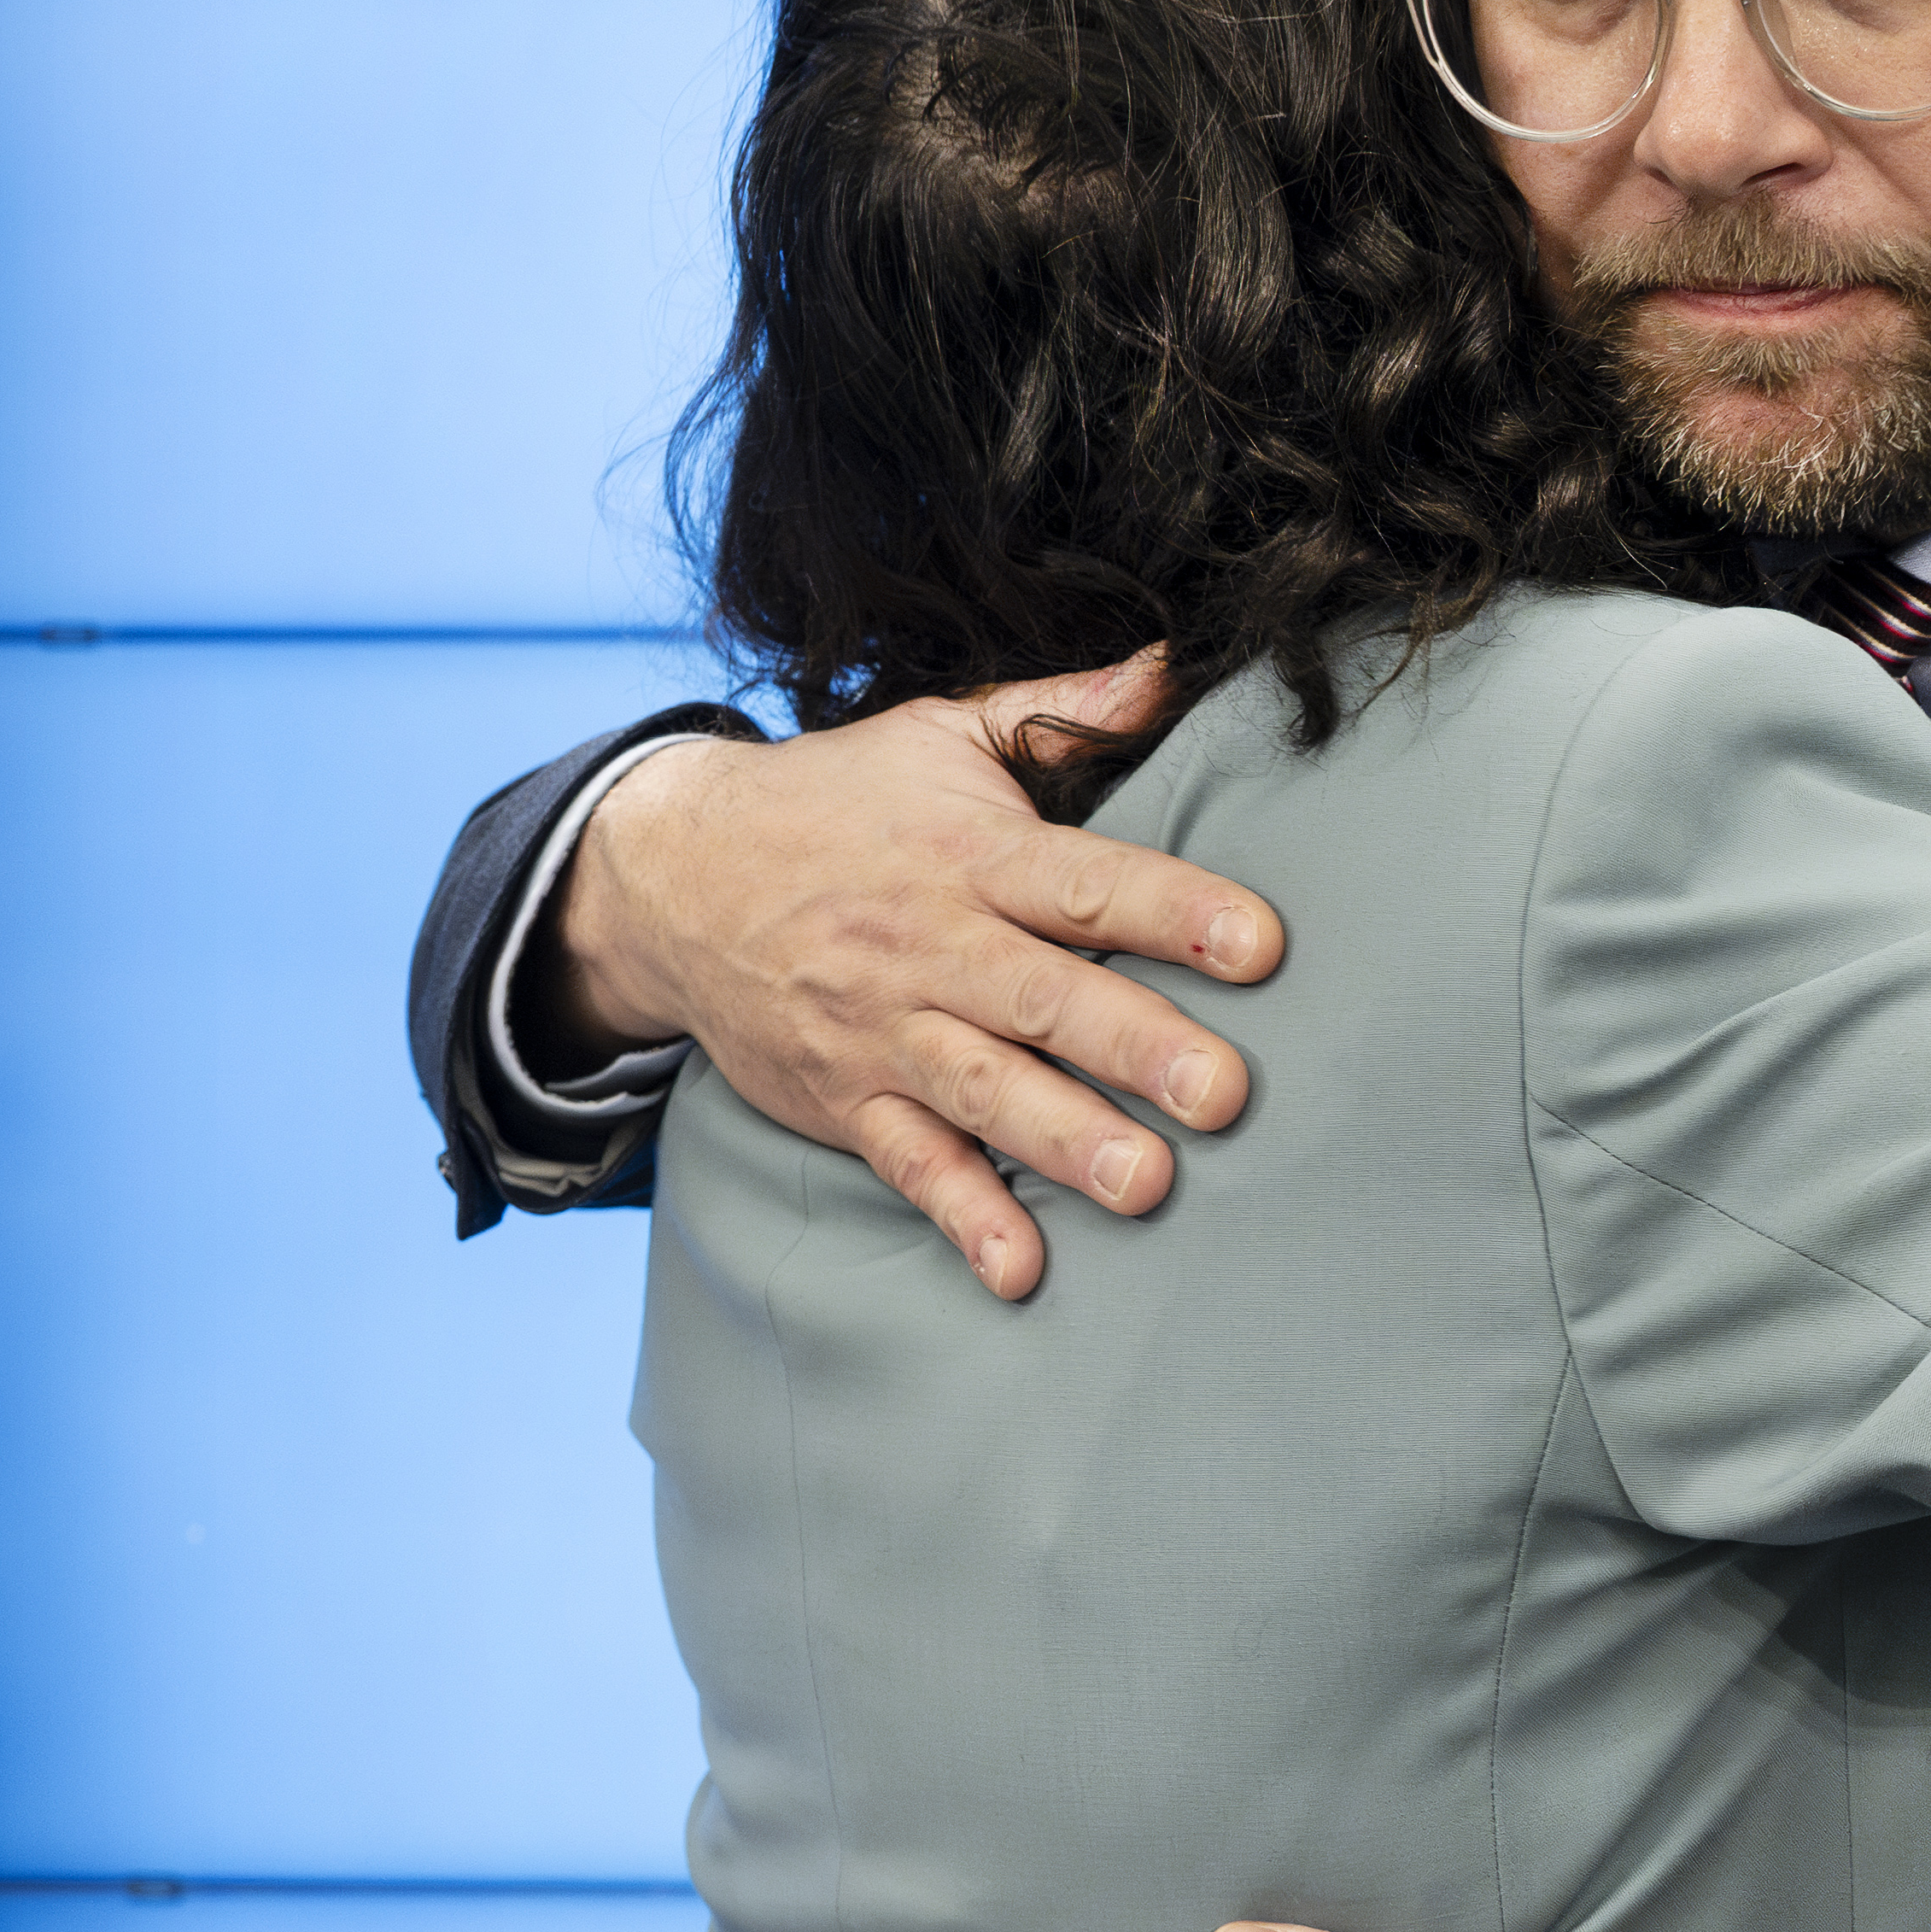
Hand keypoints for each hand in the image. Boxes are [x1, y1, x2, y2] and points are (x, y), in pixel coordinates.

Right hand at [545, 646, 1288, 1297]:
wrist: (671, 874)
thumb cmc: (838, 802)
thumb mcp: (939, 734)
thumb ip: (1063, 709)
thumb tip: (1176, 660)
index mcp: (968, 853)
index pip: (1082, 881)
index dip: (1171, 909)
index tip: (1259, 945)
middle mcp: (929, 945)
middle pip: (1044, 998)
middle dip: (1136, 1045)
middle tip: (1222, 1093)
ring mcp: (884, 1030)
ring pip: (983, 1091)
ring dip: (1066, 1142)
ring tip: (1150, 1187)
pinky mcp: (846, 1099)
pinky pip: (910, 1164)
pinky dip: (963, 1217)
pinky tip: (1021, 1271)